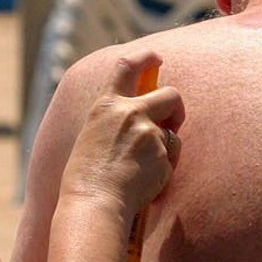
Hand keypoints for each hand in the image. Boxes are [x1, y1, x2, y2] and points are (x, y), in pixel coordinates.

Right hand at [59, 51, 184, 215]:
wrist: (94, 204)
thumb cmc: (85, 178)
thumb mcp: (92, 136)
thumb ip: (115, 121)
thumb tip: (141, 118)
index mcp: (106, 105)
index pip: (127, 66)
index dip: (145, 57)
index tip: (157, 58)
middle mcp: (131, 113)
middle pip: (171, 94)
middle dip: (176, 108)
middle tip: (173, 123)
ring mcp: (150, 134)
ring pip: (174, 134)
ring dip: (167, 148)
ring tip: (143, 169)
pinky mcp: (163, 156)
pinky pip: (172, 159)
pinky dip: (164, 170)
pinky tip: (145, 183)